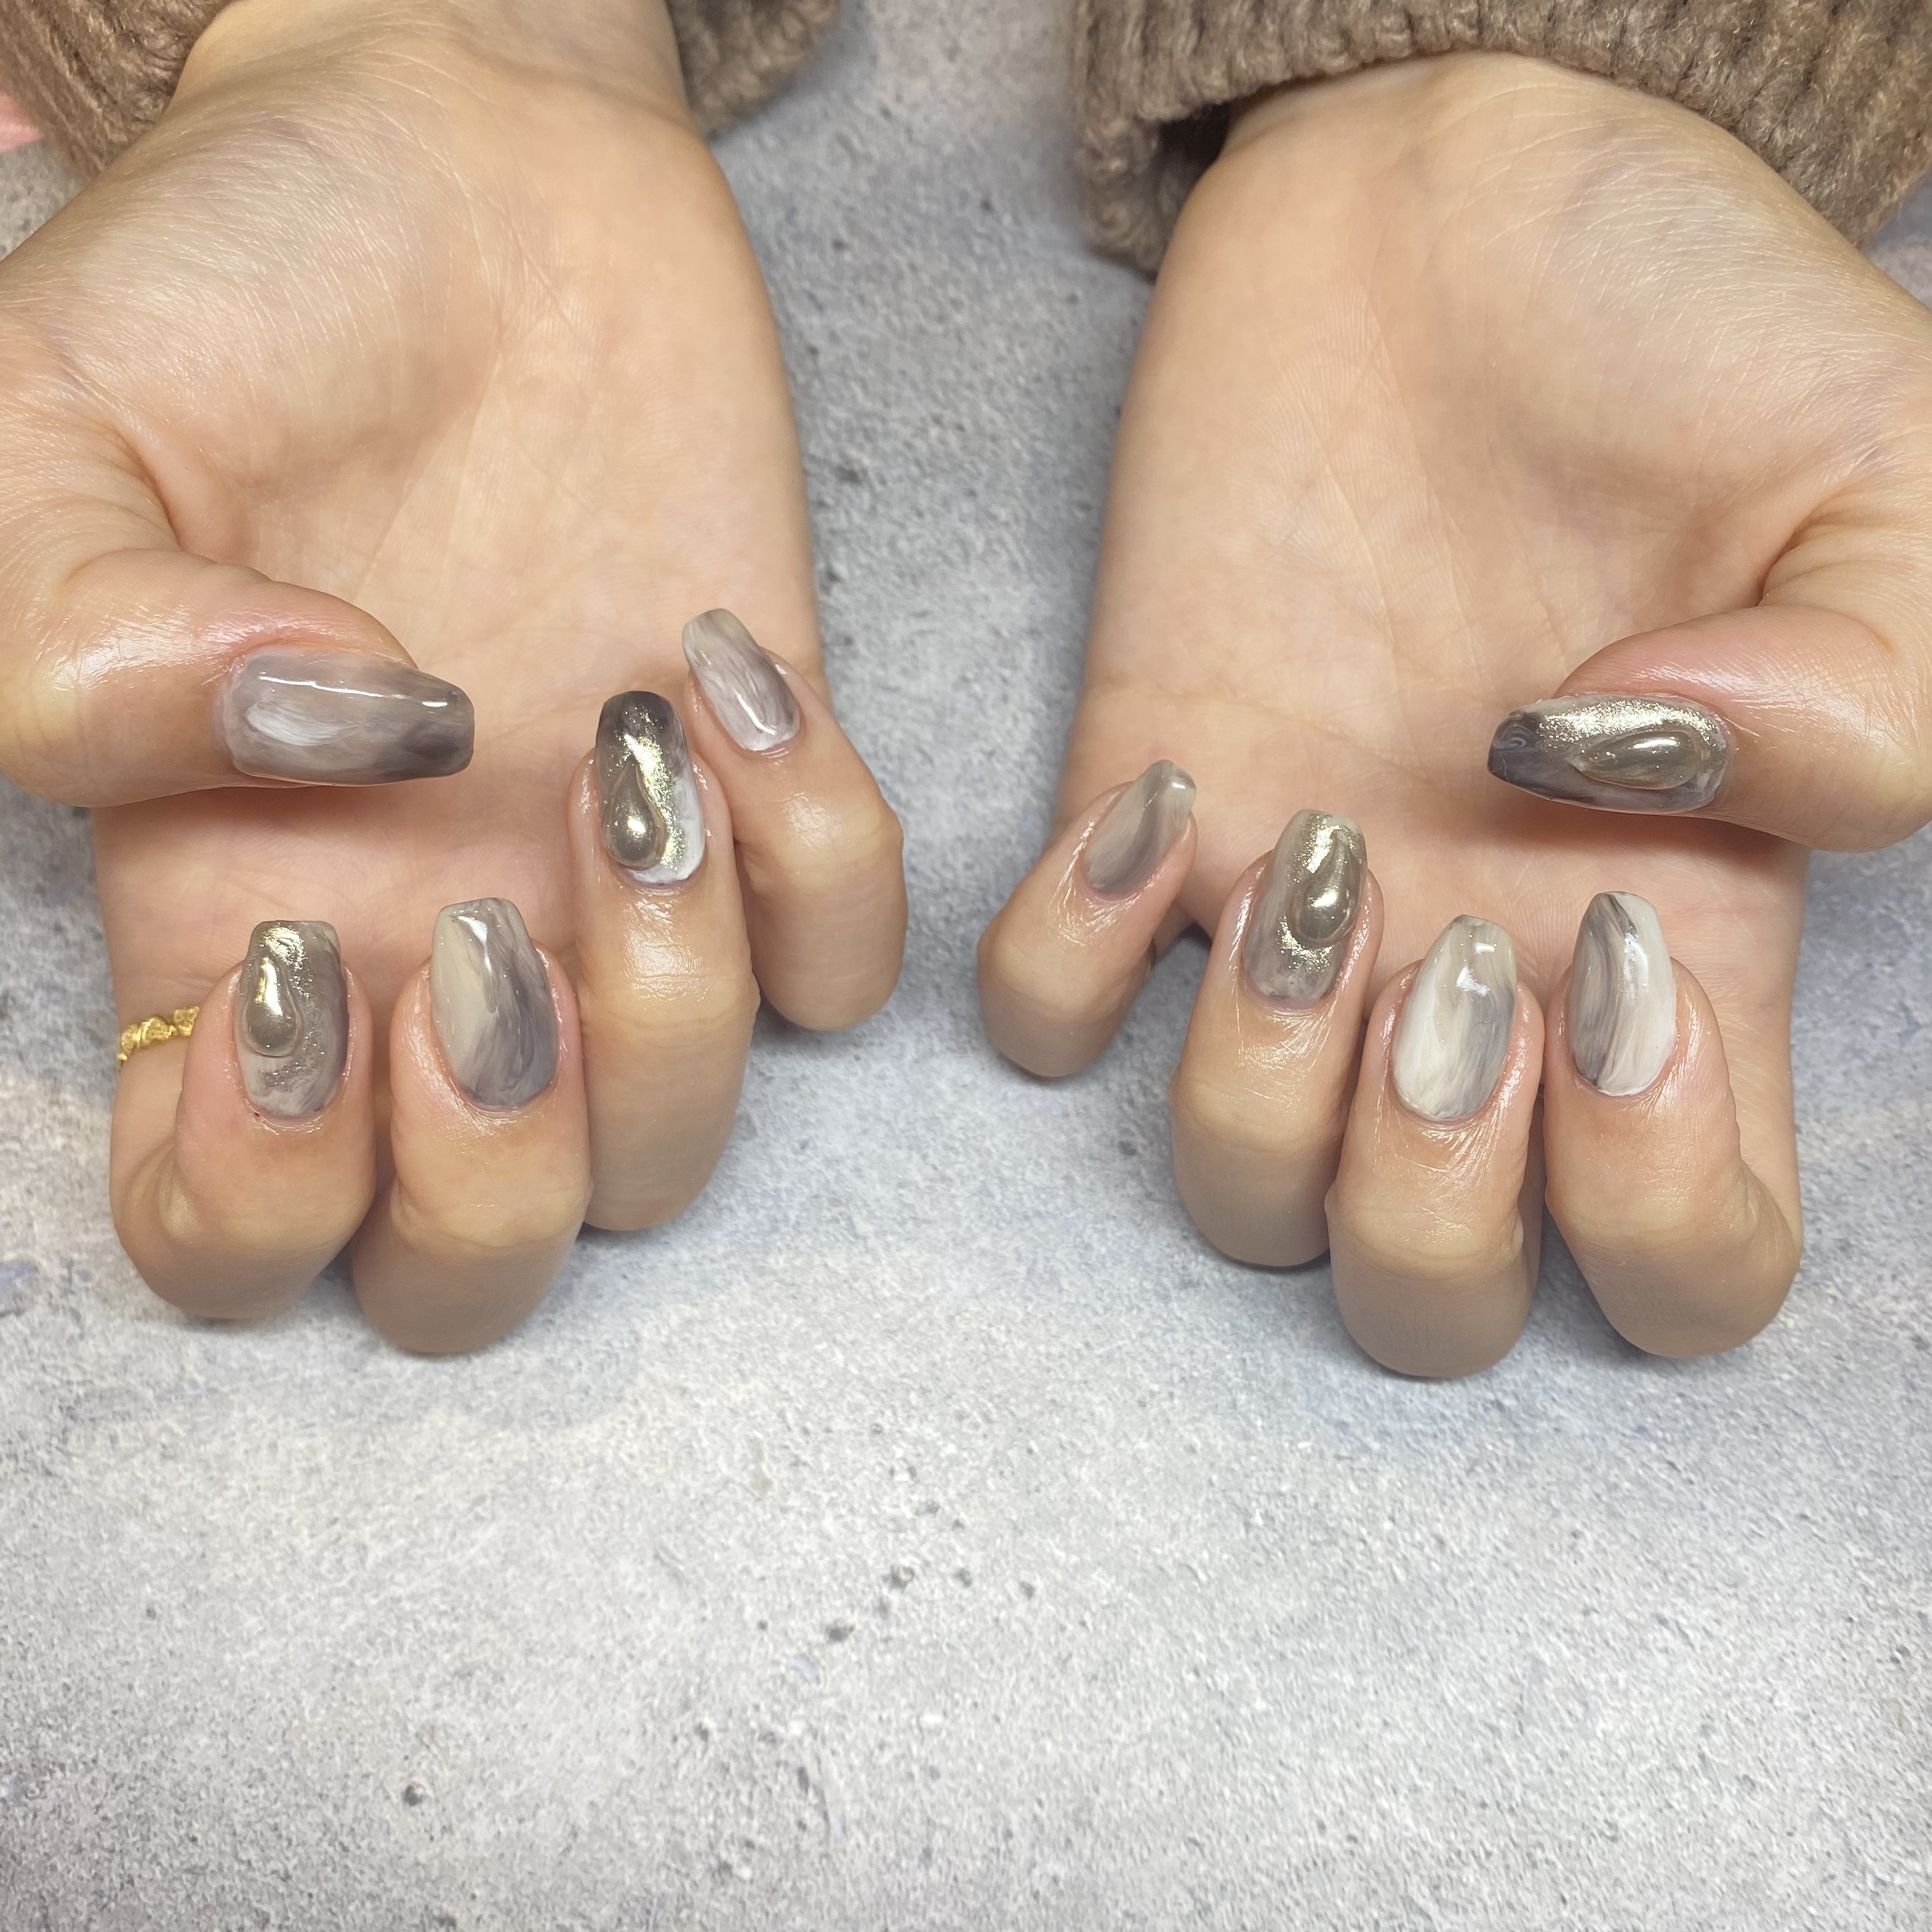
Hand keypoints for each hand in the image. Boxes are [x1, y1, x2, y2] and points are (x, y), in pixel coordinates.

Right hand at [0, 0, 903, 1348]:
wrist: (469, 167)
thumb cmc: (240, 288)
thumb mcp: (44, 424)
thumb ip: (70, 642)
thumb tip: (318, 741)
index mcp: (224, 917)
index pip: (235, 1233)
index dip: (267, 1196)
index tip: (305, 963)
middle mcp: (427, 949)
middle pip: (479, 1268)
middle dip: (500, 1170)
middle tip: (490, 937)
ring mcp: (608, 893)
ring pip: (674, 1156)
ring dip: (676, 1002)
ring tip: (624, 751)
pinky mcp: (768, 801)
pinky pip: (847, 975)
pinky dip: (822, 863)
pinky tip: (721, 675)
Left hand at [980, 54, 1931, 1374]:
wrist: (1453, 199)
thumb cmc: (1679, 319)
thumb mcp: (1880, 471)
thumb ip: (1874, 688)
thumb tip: (1651, 774)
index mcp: (1672, 946)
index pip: (1679, 1262)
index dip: (1653, 1209)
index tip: (1622, 963)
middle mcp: (1469, 971)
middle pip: (1422, 1292)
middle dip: (1424, 1201)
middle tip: (1453, 965)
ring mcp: (1289, 912)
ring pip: (1231, 1195)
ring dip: (1251, 1089)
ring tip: (1303, 862)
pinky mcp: (1138, 808)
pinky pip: (1040, 1017)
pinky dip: (1063, 966)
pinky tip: (1159, 806)